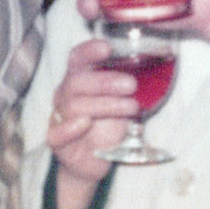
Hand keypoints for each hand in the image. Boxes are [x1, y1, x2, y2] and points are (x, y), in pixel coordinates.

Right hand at [46, 37, 138, 208]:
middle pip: (77, 82)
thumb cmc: (105, 126)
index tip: (107, 48)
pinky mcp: (56, 140)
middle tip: (131, 85)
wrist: (91, 161)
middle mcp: (65, 95)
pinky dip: (71, 127)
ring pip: (75, 105)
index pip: (77, 59)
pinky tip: (85, 123)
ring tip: (131, 108)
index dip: (89, 51)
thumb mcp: (118, 104)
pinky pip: (57, 132)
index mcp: (78, 79)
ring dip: (105, 105)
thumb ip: (125, 87)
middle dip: (105, 82)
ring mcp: (59, 116)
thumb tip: (153, 69)